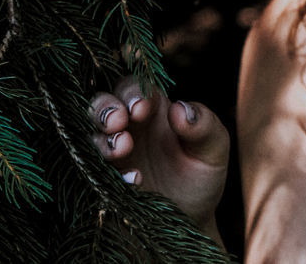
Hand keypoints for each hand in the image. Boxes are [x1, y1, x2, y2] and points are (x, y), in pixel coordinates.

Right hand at [91, 76, 229, 244]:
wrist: (191, 219)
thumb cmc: (202, 175)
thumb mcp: (214, 149)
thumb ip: (204, 125)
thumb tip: (180, 108)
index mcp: (155, 108)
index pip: (135, 86)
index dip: (134, 92)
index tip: (142, 108)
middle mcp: (129, 126)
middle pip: (103, 102)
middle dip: (105, 108)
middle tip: (118, 123)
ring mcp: (114, 153)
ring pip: (91, 134)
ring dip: (102, 140)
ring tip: (122, 150)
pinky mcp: (104, 178)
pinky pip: (93, 170)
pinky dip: (107, 172)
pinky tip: (134, 180)